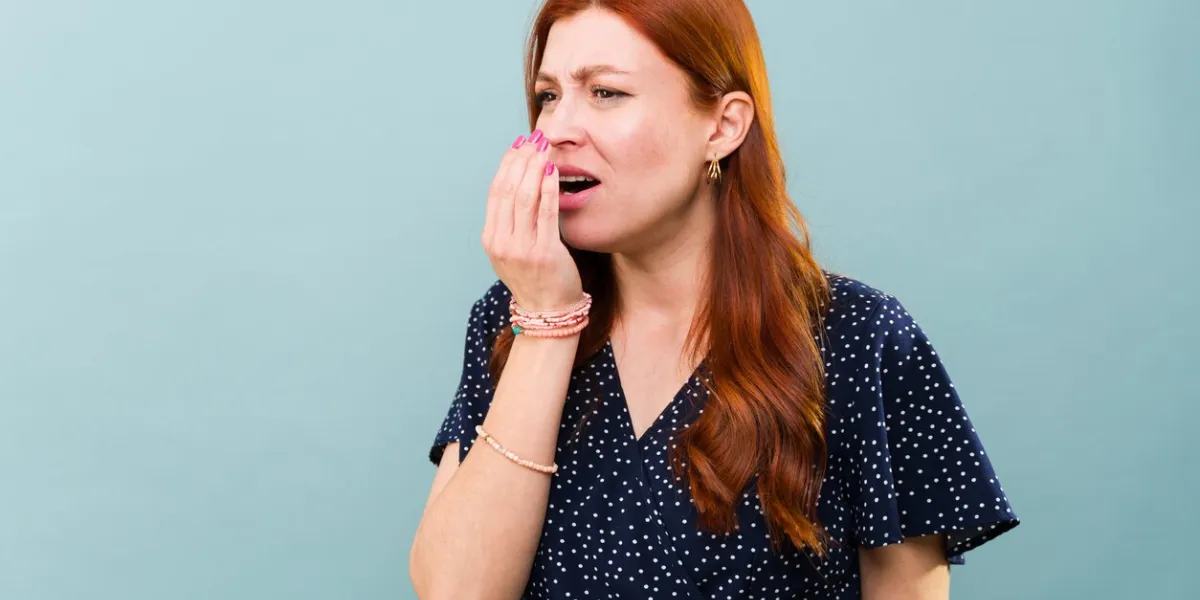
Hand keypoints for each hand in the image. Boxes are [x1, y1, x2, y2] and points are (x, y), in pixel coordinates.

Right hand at [482, 131, 583, 312]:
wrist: (548, 311)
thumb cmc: (537, 277)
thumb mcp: (513, 250)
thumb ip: (512, 222)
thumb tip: (519, 182)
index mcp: (491, 238)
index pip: (495, 191)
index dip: (506, 164)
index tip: (518, 144)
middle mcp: (501, 242)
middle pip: (507, 189)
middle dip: (520, 159)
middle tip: (534, 138)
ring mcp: (520, 248)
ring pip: (523, 197)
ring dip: (533, 167)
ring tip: (543, 147)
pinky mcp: (544, 253)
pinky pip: (545, 212)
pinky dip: (548, 188)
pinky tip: (553, 170)